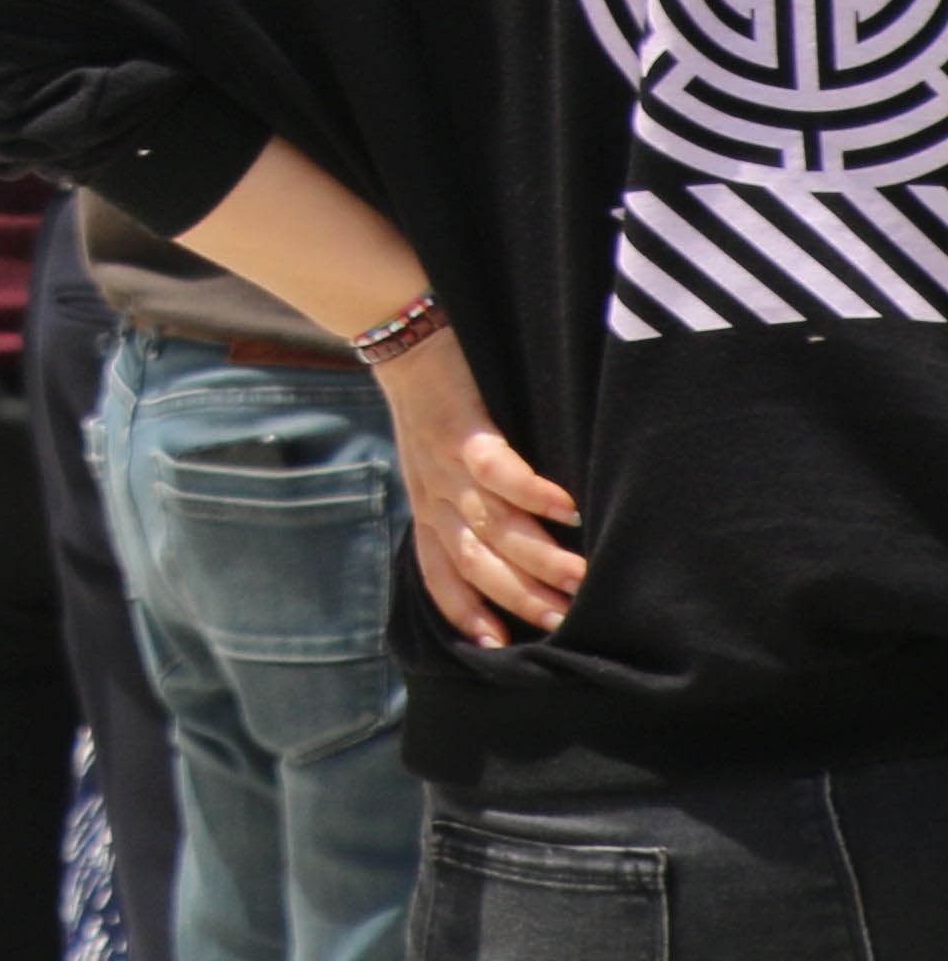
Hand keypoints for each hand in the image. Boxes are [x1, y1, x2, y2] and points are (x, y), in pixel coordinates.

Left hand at [378, 333, 582, 643]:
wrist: (399, 332)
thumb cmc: (438, 403)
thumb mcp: (437, 463)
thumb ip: (470, 505)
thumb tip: (524, 549)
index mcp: (428, 506)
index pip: (440, 572)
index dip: (464, 612)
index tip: (497, 649)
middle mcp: (433, 493)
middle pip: (475, 562)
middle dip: (520, 598)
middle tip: (566, 623)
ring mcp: (446, 464)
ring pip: (492, 526)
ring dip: (537, 557)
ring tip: (581, 581)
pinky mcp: (463, 427)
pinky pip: (497, 470)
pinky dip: (532, 492)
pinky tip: (567, 509)